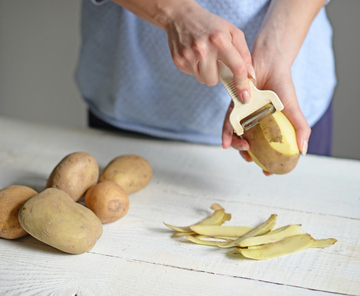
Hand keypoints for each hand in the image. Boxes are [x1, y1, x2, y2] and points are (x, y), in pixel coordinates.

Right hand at [165, 1, 254, 101]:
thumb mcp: (232, 32)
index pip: (236, 67)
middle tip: (215, 61)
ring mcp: (188, 56)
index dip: (242, 84)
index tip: (245, 96)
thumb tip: (249, 75)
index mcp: (220, 40)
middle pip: (214, 80)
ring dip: (206, 72)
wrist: (181, 17)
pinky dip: (196, 68)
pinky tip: (194, 55)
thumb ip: (244, 54)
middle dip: (217, 75)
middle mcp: (203, 49)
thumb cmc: (209, 25)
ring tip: (204, 57)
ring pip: (203, 80)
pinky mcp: (179, 60)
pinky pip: (193, 75)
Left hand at [222, 41, 310, 175]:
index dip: (267, 162)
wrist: (270, 62)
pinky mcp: (233, 107)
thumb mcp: (292, 109)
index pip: (267, 148)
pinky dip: (226, 133)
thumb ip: (300, 128)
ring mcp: (243, 116)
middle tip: (251, 158)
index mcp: (269, 126)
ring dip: (237, 146)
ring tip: (243, 148)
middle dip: (248, 155)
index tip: (268, 172)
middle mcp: (255, 123)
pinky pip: (228, 122)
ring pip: (237, 136)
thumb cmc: (283, 86)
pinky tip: (226, 143)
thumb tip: (303, 151)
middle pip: (249, 144)